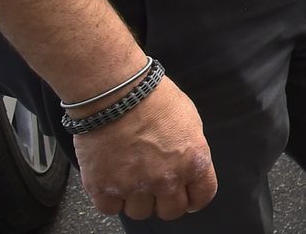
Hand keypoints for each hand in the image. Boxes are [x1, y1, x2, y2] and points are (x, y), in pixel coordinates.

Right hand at [74, 78, 217, 220]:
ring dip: (136, 198)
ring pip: (139, 212)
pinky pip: (110, 208)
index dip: (194, 197)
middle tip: (155, 185)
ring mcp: (134, 185)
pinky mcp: (103, 186)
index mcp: (193, 161)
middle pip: (171, 212)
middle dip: (165, 200)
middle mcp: (166, 178)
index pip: (202, 197)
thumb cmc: (153, 97)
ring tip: (130, 176)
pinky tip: (111, 179)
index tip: (187, 195)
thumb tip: (186, 165)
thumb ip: (190, 151)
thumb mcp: (190, 121)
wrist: (116, 92)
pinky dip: (110, 197)